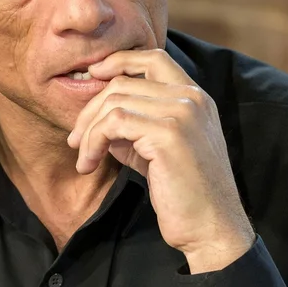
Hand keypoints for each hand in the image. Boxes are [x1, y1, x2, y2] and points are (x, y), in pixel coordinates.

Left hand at [67, 49, 254, 272]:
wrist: (211, 229)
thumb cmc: (183, 193)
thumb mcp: (155, 149)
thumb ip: (132, 126)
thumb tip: (96, 116)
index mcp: (195, 96)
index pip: (153, 57)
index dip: (118, 61)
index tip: (93, 75)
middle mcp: (192, 98)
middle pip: (124, 82)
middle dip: (90, 109)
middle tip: (76, 139)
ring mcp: (182, 113)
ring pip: (114, 101)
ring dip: (89, 130)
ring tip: (83, 157)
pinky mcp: (168, 134)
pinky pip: (114, 123)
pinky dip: (93, 141)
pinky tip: (89, 163)